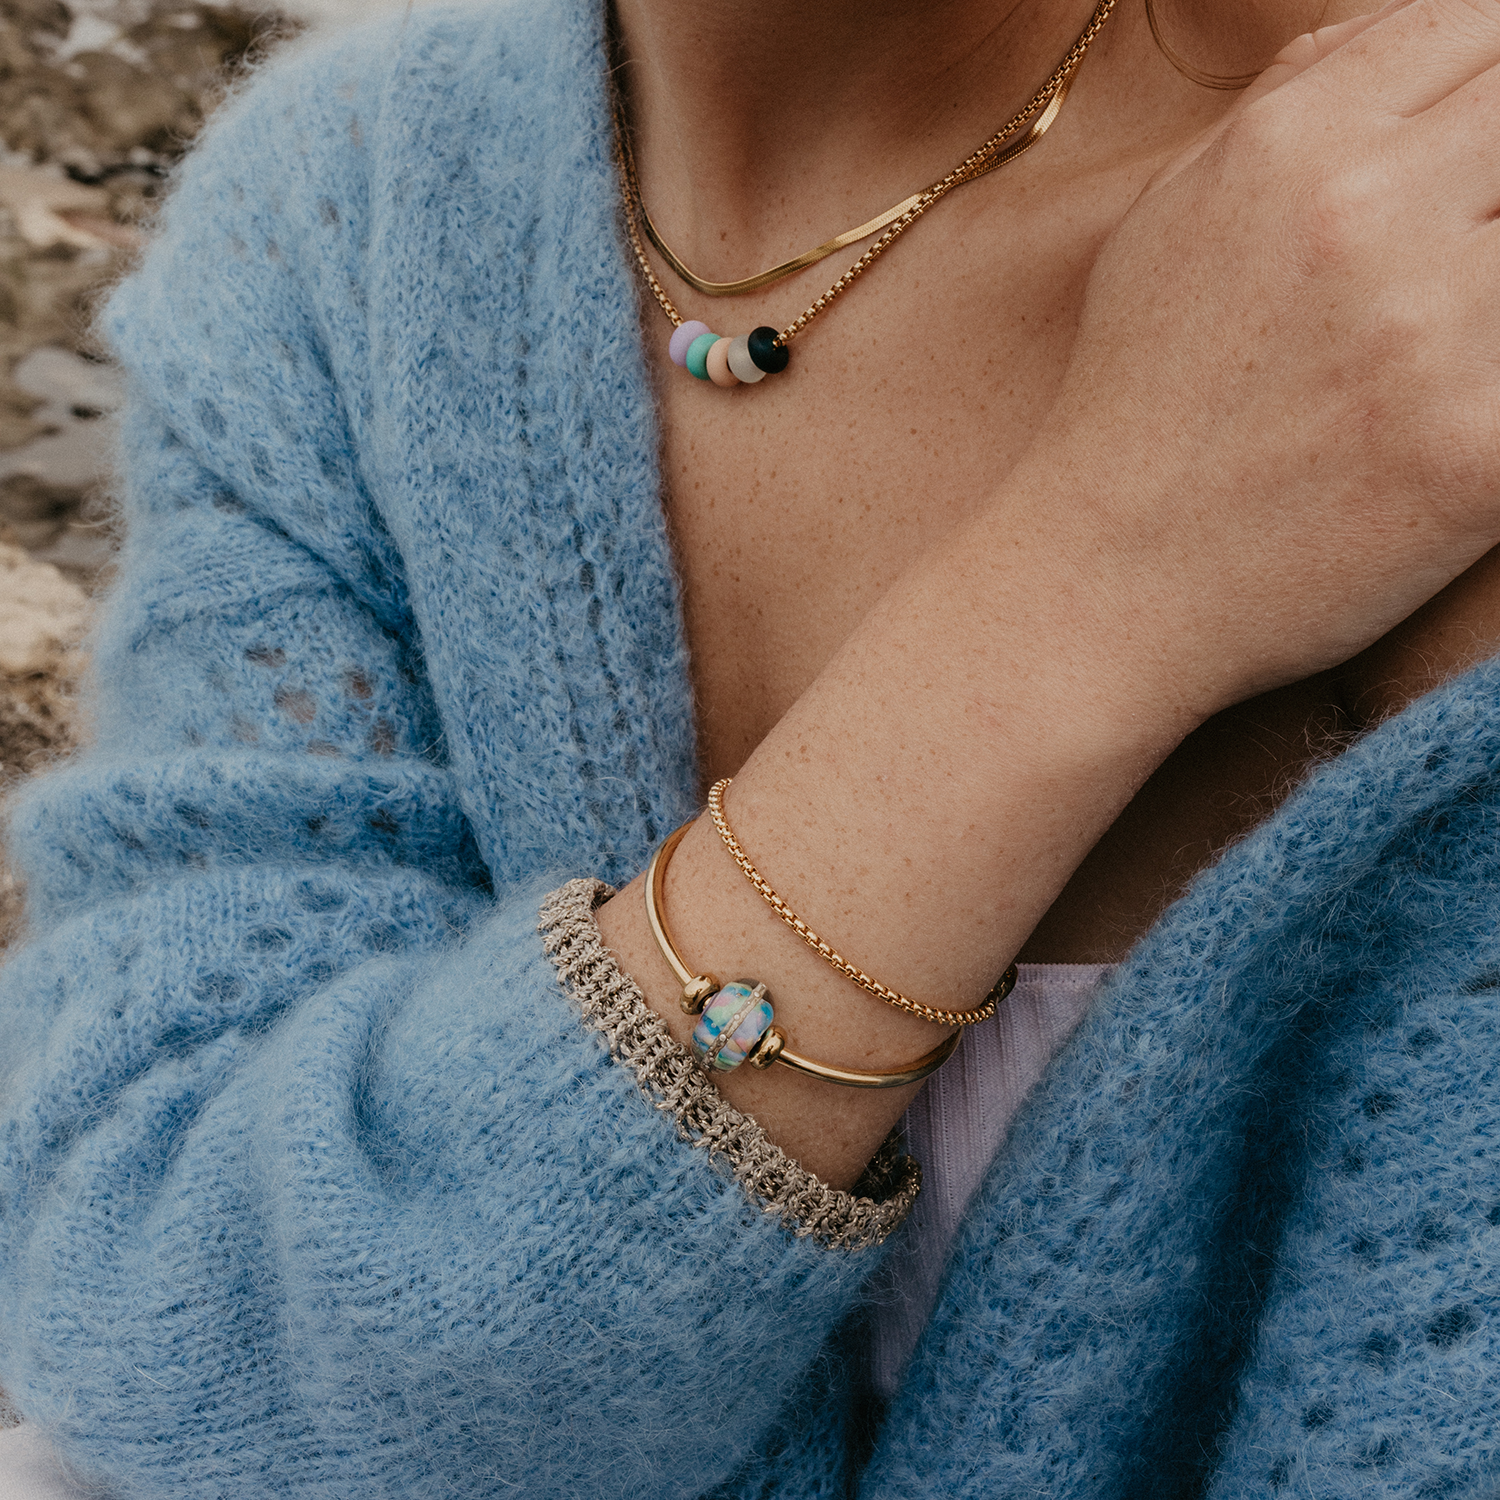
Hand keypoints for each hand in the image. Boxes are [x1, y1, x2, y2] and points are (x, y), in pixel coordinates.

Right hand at [1027, 0, 1499, 711]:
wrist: (1103, 584)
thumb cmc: (1134, 408)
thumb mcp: (1169, 224)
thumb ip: (1286, 107)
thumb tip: (1389, 31)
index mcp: (1291, 149)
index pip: (1479, 26)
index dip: (1489, 80)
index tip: (1470, 155)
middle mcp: (1369, 220)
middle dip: (1493, 185)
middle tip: (1454, 256)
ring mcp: (1436, 339)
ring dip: (1492, 283)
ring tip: (1430, 338)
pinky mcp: (1483, 457)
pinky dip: (1496, 387)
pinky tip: (1443, 411)